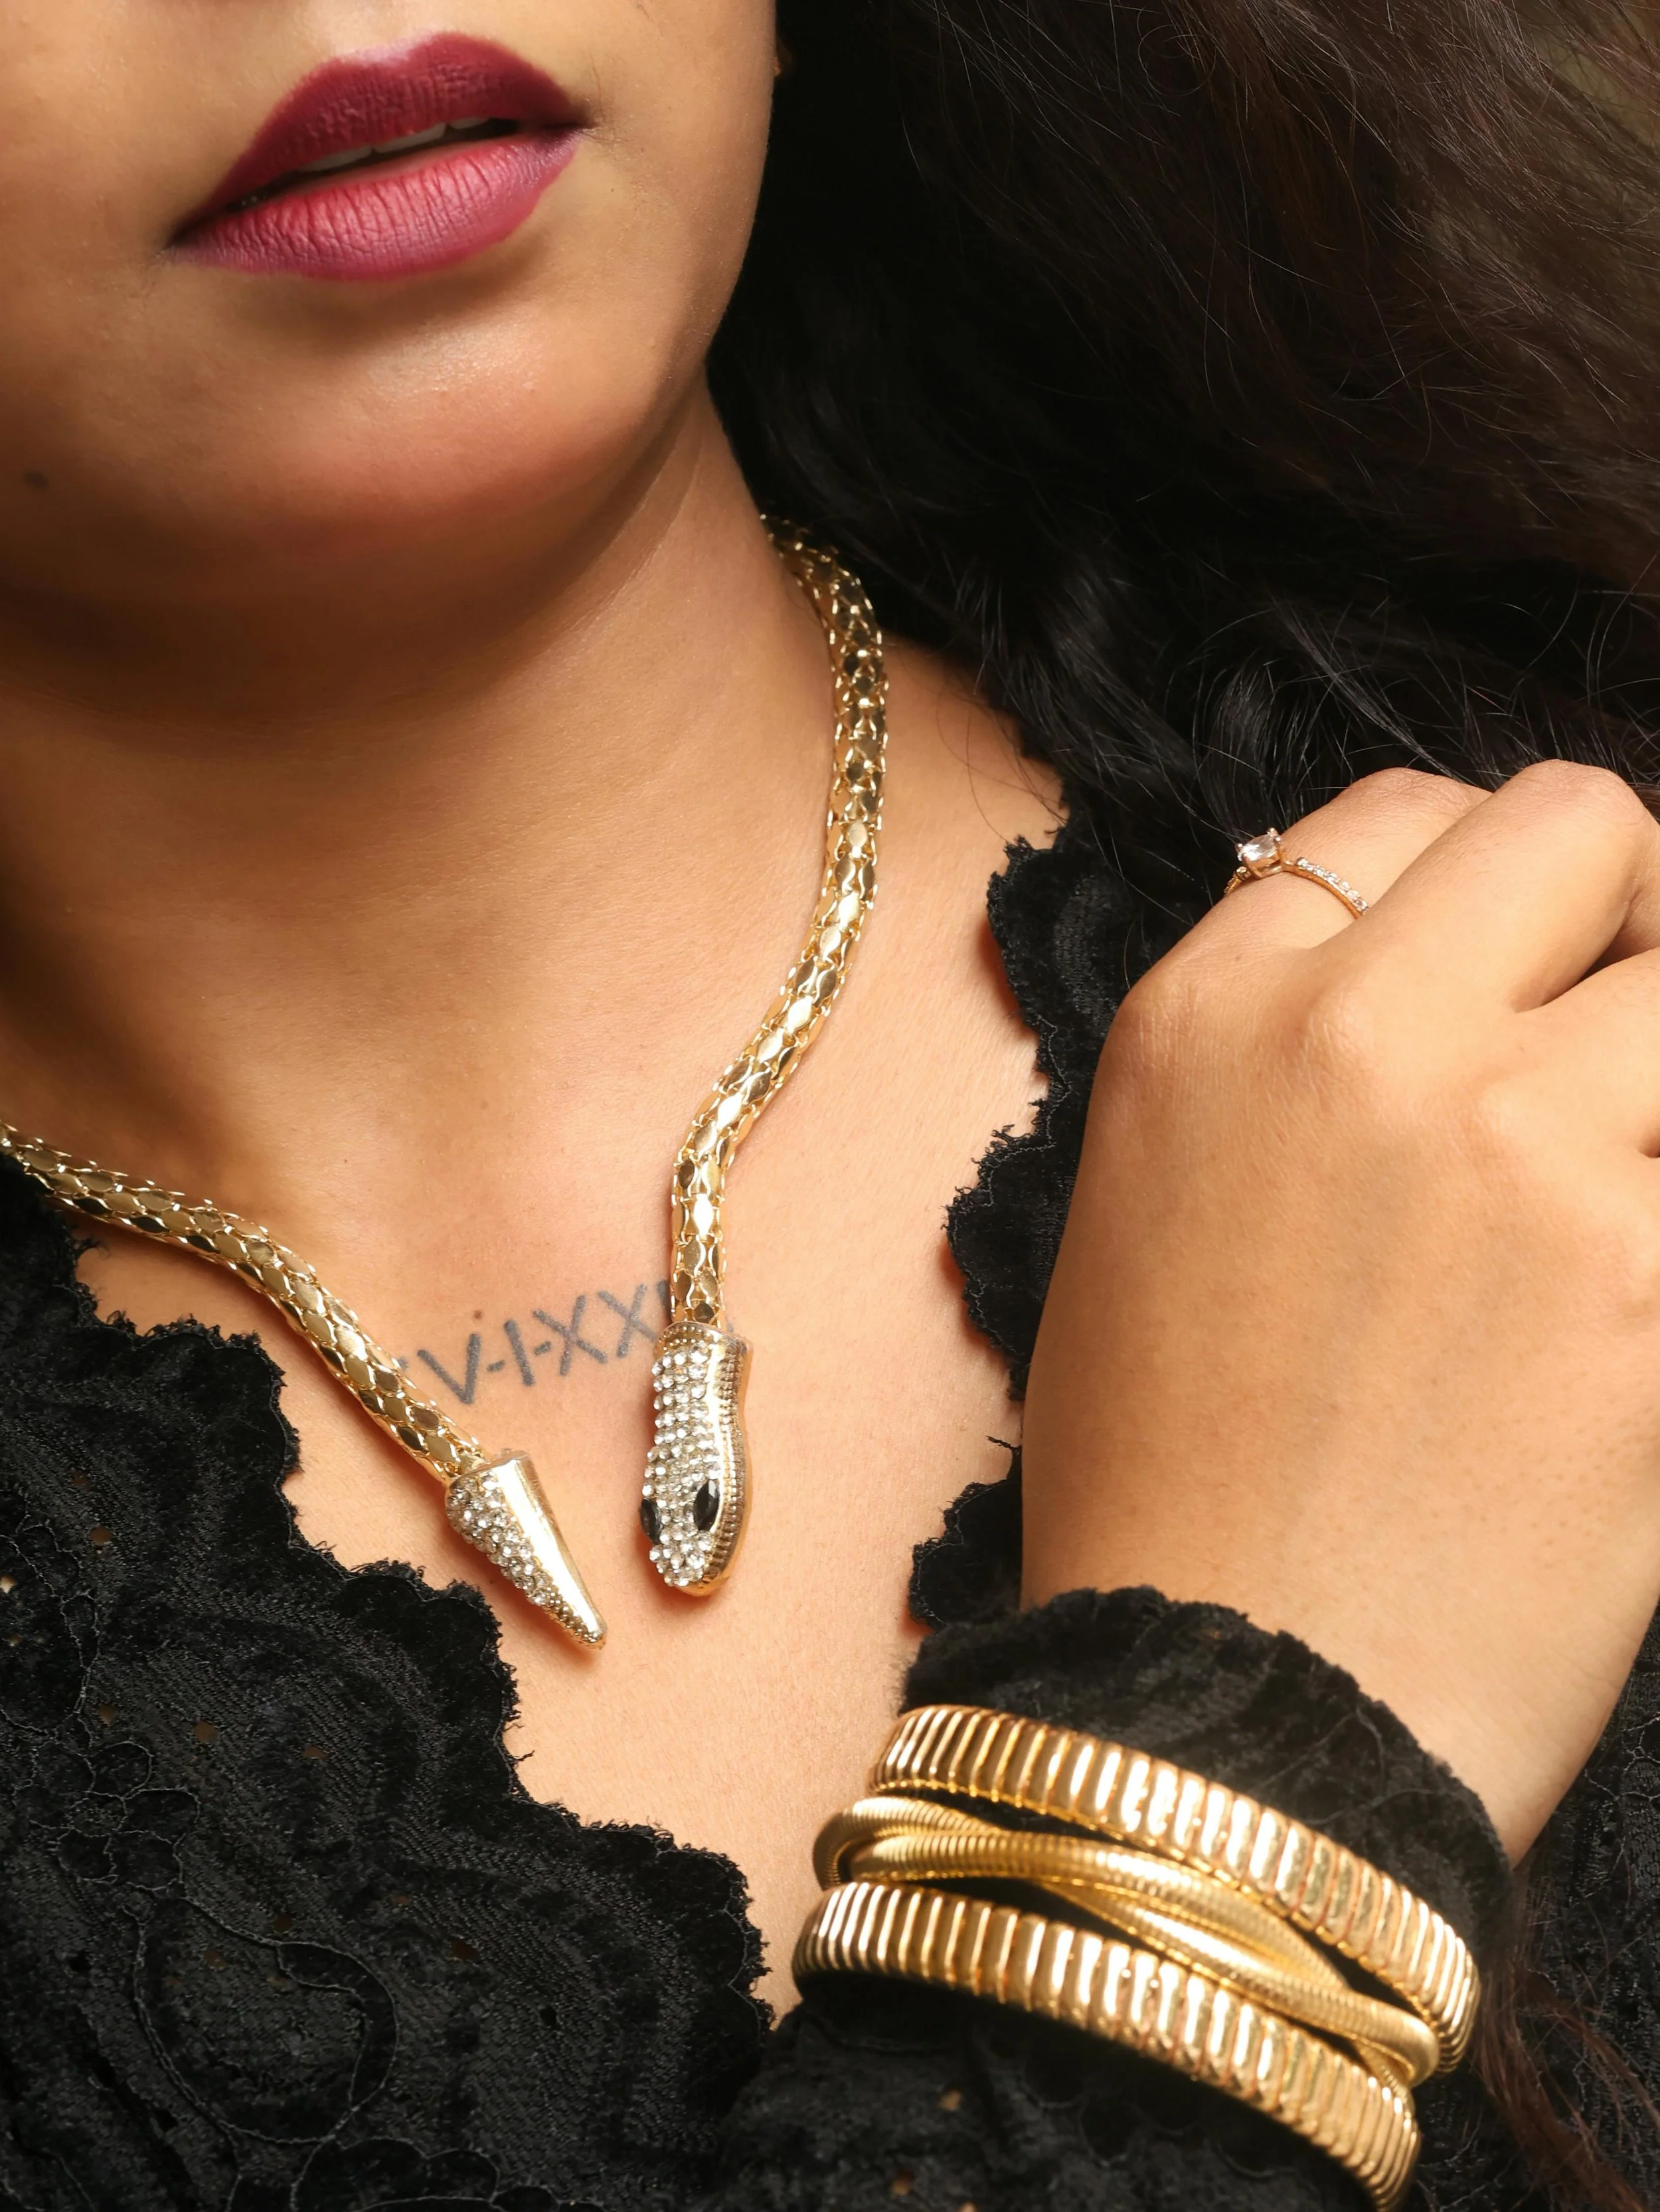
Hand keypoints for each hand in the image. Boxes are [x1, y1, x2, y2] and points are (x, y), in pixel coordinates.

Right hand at [1023, 763, 1659, 1856]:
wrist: (1226, 1716)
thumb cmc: (1171, 1482)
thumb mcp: (1154, 1207)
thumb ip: (1280, 1053)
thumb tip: (1436, 969)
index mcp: (1211, 1018)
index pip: (1406, 812)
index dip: (1484, 878)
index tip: (1515, 962)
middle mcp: (1362, 1044)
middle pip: (1587, 827)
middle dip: (1624, 911)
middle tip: (1615, 1039)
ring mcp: (1526, 1157)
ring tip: (1622, 1192)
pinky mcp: (1659, 1293)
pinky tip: (1634, 1307)